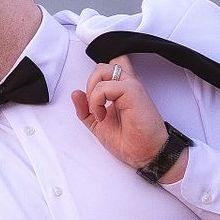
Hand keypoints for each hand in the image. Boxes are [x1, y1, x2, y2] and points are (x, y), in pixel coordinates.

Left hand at [71, 57, 181, 178]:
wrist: (144, 154)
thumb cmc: (129, 140)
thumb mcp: (97, 124)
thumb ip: (85, 108)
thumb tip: (76, 93)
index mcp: (120, 90)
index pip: (111, 65)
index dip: (97, 74)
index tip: (92, 92)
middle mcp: (126, 84)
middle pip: (101, 67)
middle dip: (90, 85)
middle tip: (94, 107)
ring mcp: (130, 86)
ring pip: (101, 70)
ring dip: (92, 92)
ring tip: (98, 112)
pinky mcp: (133, 91)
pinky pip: (105, 86)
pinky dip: (97, 101)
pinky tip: (102, 115)